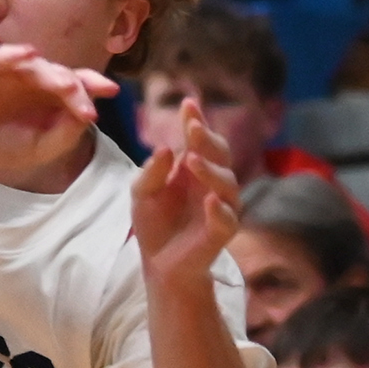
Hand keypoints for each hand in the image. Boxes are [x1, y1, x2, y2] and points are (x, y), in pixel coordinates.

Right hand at [0, 44, 117, 185]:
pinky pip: (5, 57)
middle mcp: (39, 81)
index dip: (96, 84)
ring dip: (53, 75)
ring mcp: (15, 74)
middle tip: (84, 106)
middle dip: (77, 88)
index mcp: (55, 98)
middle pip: (64, 75)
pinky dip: (16, 54)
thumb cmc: (4, 146)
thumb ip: (66, 133)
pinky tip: (28, 54)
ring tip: (65, 86)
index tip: (112, 90)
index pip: (80, 85)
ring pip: (40, 66)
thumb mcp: (42, 147)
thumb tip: (88, 114)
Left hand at [132, 94, 240, 284]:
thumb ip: (151, 172)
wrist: (159, 263)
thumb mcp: (141, 193)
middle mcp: (211, 183)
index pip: (198, 140)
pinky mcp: (222, 232)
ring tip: (192, 160)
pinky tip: (209, 201)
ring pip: (227, 183)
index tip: (188, 104)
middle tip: (192, 128)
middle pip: (219, 155)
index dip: (195, 121)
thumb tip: (165, 148)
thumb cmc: (154, 223)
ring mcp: (220, 206)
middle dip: (207, 140)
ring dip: (210, 171)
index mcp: (192, 168)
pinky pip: (227, 219)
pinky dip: (220, 210)